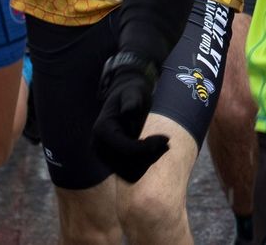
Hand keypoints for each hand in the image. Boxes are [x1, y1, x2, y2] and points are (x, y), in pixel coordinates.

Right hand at [92, 52, 167, 181]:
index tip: (167, 138)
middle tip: (166, 141)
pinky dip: (145, 166)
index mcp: (102, 130)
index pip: (125, 149)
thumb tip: (129, 111)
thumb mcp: (134, 91)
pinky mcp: (112, 163)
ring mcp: (104, 157)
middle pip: (127, 165)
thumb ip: (132, 101)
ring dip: (149, 162)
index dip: (148, 148)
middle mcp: (98, 147)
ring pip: (129, 173)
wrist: (125, 99)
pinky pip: (130, 175)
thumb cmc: (131, 92)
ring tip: (162, 145)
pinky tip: (154, 150)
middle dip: (150, 155)